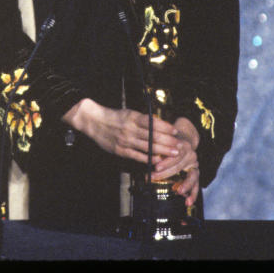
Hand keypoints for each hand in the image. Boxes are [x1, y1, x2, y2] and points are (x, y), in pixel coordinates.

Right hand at [62, 99, 182, 164]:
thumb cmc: (115, 117)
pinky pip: (137, 156)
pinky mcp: (120, 150)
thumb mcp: (129, 113)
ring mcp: (125, 140)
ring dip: (163, 150)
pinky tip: (158, 160)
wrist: (94, 122)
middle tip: (179, 145)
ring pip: (148, 147)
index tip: (176, 131)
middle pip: (153, 136)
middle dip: (168, 141)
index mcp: (133, 117)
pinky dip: (149, 158)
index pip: (153, 123)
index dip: (166, 127)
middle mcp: (130, 129)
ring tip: (174, 153)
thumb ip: (143, 119)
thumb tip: (161, 124)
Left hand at [150, 116, 199, 206]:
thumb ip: (158, 150)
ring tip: (179, 192)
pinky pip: (196, 184)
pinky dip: (193, 193)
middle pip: (179, 166)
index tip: (156, 167)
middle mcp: (190, 155)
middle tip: (155, 179)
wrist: (184, 139)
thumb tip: (147, 160)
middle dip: (166, 174)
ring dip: (185, 185)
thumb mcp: (164, 143)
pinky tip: (188, 201)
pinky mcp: (196, 173)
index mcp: (183, 146)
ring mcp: (194, 165)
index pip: (175, 154)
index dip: (166, 161)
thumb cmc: (170, 143)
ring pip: (191, 176)